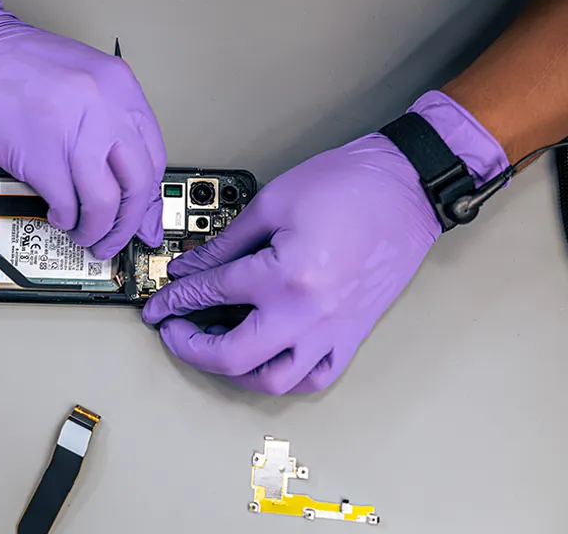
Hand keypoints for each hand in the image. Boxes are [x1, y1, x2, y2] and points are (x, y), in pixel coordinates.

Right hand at [0, 0, 165, 258]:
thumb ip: (108, 127)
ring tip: (86, 234)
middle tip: (117, 238)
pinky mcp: (38, 154)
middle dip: (129, 223)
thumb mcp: (82, 82)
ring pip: (104, 202)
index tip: (142, 217)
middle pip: (137, 185)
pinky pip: (66, 203)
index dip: (148, 197)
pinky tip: (60, 216)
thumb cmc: (16, 62)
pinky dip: (66, 219)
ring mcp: (72, 131)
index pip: (153, 157)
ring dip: (96, 229)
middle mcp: (103, 107)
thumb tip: (122, 180)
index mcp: (119, 87)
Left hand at [142, 92, 507, 393]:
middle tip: (173, 332)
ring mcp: (333, 330)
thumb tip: (191, 267)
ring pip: (272, 380)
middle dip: (190, 347)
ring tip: (214, 350)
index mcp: (285, 275)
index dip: (175, 299)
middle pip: (232, 355)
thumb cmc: (350, 185)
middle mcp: (308, 313)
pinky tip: (264, 359)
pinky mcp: (352, 334)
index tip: (159, 302)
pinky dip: (282, 377)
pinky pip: (313, 377)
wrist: (408, 187)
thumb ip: (225, 243)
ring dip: (233, 372)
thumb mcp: (273, 203)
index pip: (211, 295)